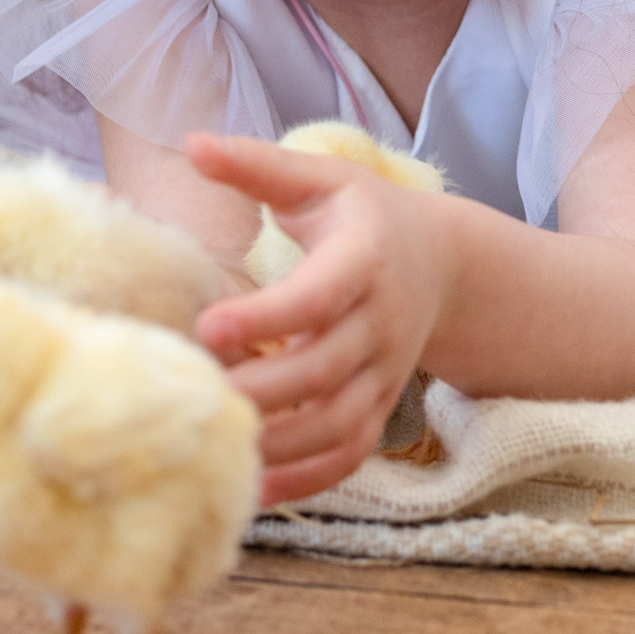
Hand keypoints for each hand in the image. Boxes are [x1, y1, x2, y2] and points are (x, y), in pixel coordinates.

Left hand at [183, 132, 451, 504]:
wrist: (441, 263)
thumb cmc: (364, 215)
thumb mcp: (320, 179)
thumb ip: (257, 165)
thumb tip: (193, 144)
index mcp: (364, 259)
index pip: (319, 295)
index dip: (267, 317)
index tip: (208, 327)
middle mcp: (380, 322)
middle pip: (321, 370)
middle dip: (258, 391)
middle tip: (195, 395)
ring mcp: (384, 372)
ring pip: (335, 424)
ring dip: (277, 444)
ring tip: (215, 442)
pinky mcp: (380, 406)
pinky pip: (348, 454)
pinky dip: (306, 480)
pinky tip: (252, 488)